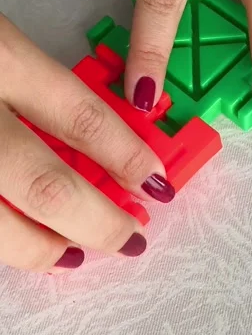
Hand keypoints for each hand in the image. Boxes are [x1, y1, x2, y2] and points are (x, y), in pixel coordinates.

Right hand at [0, 16, 174, 273]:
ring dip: (43, 250)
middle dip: (97, 219)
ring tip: (78, 255)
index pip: (76, 114)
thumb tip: (85, 136)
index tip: (155, 178)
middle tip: (131, 235)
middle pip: (43, 183)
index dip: (125, 153)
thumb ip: (27, 78)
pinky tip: (15, 246)